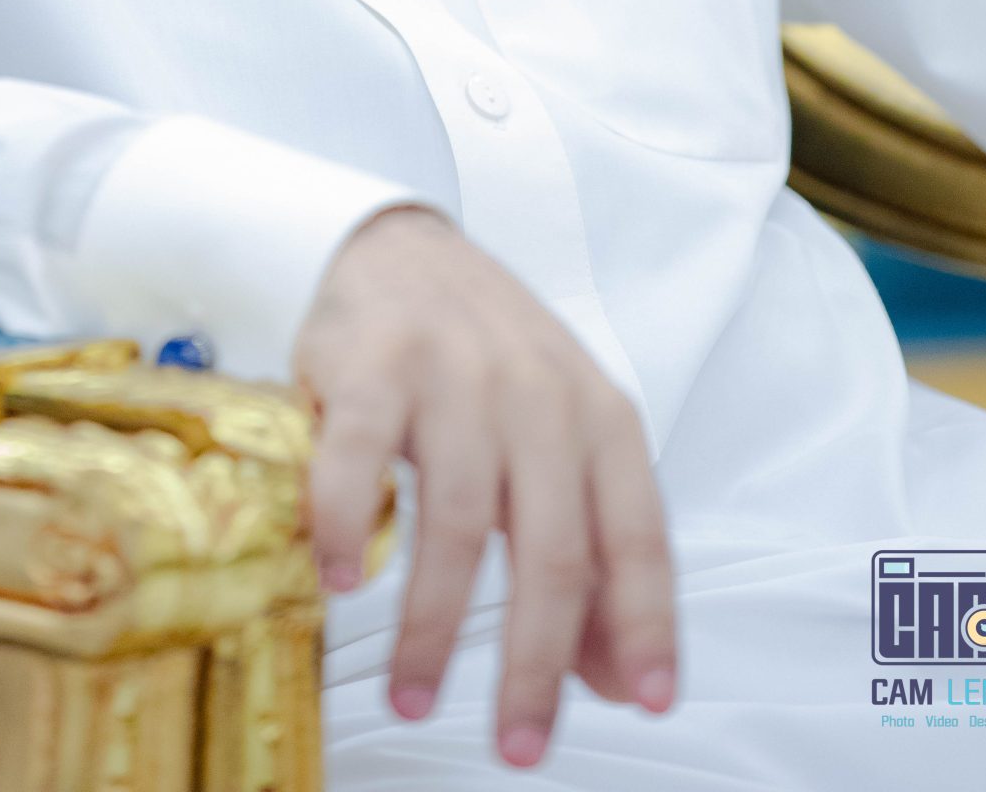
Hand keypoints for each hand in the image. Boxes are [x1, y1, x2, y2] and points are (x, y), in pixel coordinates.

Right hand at [293, 206, 676, 770]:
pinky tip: (343, 580)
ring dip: (431, 626)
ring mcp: (453, 372)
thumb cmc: (485, 362)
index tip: (641, 704)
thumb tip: (619, 679)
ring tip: (413, 696)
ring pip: (458, 522)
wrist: (397, 243)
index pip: (636, 534)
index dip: (642, 624)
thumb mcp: (560, 442)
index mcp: (598, 414)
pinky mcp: (372, 362)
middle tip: (517, 745)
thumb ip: (592, 549)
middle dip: (534, 663)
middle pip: (550, 549)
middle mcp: (536, 392)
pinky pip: (361, 460)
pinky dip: (351, 527)